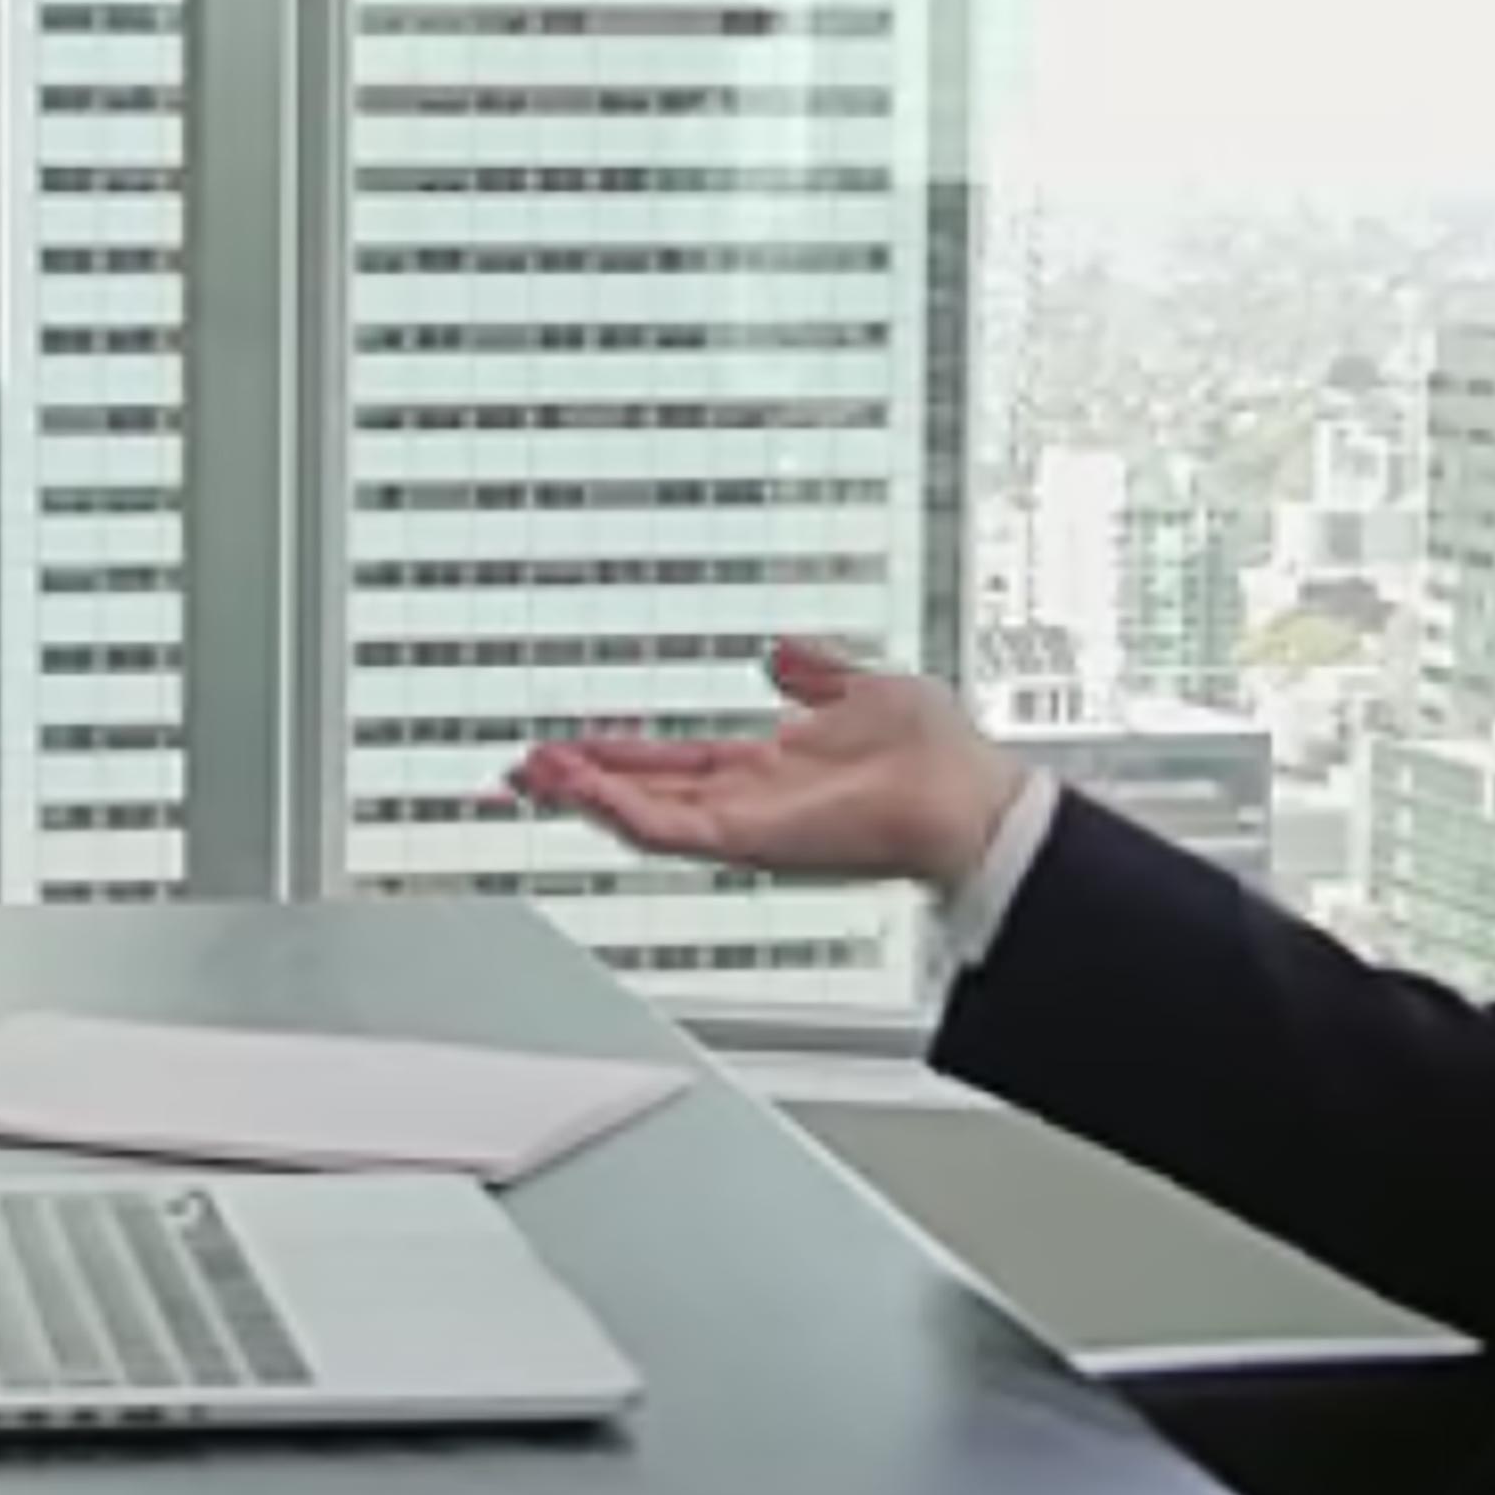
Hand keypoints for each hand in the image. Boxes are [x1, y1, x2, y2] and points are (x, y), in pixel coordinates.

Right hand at [504, 636, 1028, 891]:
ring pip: (644, 817)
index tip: (571, 743)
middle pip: (643, 794)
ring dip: (586, 795)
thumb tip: (784, 652)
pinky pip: (671, 834)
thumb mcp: (864, 688)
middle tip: (523, 766)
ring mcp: (749, 825)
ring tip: (534, 773)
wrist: (970, 798)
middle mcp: (752, 801)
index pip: (674, 765)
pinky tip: (584, 790)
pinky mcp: (753, 842)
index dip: (618, 754)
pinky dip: (622, 813)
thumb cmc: (940, 755)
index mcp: (771, 769)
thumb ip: (816, 672)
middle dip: (580, 781)